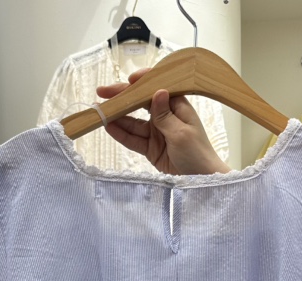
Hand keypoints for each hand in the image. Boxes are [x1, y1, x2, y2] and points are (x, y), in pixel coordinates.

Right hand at [97, 68, 230, 175]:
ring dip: (117, 117)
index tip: (129, 80)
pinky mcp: (150, 148)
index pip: (156, 88)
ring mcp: (156, 132)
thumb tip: (157, 91)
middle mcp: (165, 115)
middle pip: (140, 103)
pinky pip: (133, 139)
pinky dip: (121, 134)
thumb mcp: (181, 133)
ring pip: (133, 122)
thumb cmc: (198, 154)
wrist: (201, 179)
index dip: (142, 82)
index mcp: (177, 106)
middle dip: (122, 98)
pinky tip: (108, 127)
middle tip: (102, 93)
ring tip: (99, 111)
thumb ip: (165, 115)